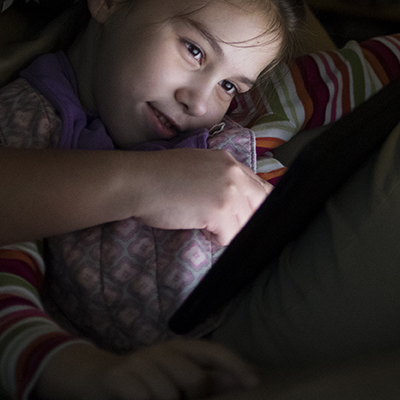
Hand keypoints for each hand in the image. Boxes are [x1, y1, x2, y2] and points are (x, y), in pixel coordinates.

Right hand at [35, 338, 259, 399]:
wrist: (94, 381)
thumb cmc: (147, 384)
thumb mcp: (178, 380)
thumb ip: (210, 380)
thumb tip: (248, 384)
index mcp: (180, 349)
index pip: (214, 351)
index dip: (236, 366)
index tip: (254, 386)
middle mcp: (160, 350)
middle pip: (194, 379)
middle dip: (191, 399)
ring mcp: (137, 361)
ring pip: (167, 395)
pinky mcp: (114, 377)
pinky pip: (141, 399)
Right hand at [133, 148, 271, 245]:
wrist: (138, 181)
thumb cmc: (157, 176)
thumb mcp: (198, 167)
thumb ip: (220, 179)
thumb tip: (235, 202)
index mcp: (229, 161)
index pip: (261, 187)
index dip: (254, 205)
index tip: (241, 215)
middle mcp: (234, 173)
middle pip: (261, 205)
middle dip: (245, 219)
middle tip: (222, 223)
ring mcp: (229, 191)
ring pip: (245, 224)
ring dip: (226, 229)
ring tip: (202, 222)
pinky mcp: (221, 210)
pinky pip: (230, 236)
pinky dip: (215, 238)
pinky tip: (198, 227)